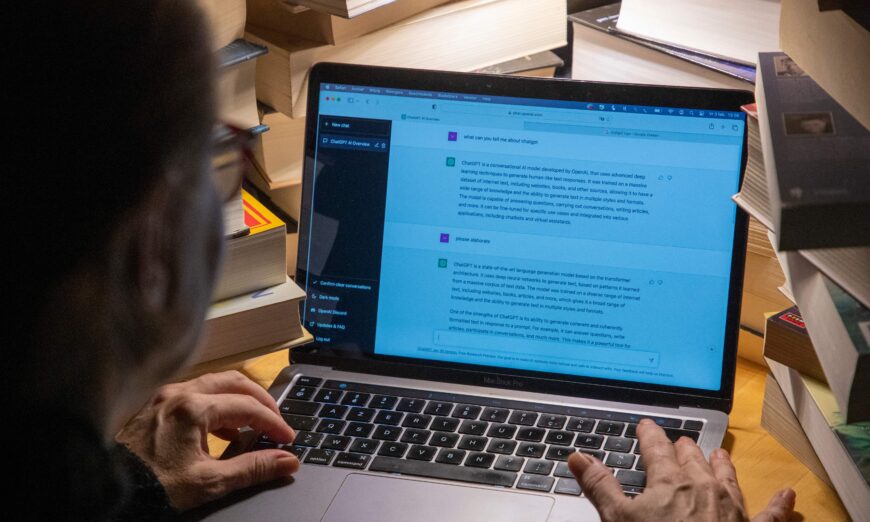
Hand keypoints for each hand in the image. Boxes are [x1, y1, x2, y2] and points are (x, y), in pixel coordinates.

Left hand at [116, 370, 298, 510]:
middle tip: (276, 422)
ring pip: (215, 385)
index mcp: (193, 408)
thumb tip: (286, 462)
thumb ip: (253, 469)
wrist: (105, 491)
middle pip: (235, 382)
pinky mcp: (156, 405)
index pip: (248, 407)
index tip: (287, 439)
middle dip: (260, 401)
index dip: (274, 423)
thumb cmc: (152, 486)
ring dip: (238, 401)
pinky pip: (196, 394)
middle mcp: (179, 393)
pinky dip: (217, 405)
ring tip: (252, 426)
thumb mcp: (209, 482)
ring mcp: (165, 396)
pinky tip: (221, 430)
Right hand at [568, 419, 794, 521]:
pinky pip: (771, 516)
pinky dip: (779, 505)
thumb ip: (600, 485)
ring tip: (718, 454)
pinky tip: (788, 494)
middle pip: (692, 460)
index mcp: (669, 482)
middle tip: (679, 440)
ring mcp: (731, 509)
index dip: (650, 435)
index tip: (647, 424)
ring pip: (727, 478)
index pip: (656, 450)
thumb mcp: (618, 519)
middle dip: (684, 448)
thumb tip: (578, 456)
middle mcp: (703, 488)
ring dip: (722, 465)